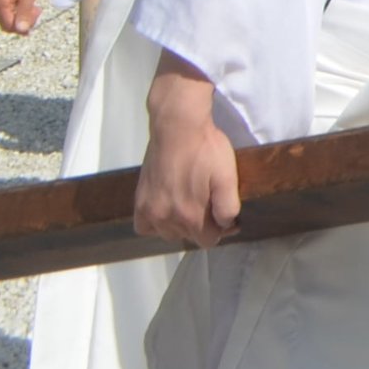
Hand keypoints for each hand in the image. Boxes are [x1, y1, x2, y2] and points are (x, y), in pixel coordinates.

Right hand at [0, 0, 47, 36]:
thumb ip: (24, 12)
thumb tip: (21, 30)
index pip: (8, 25)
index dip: (22, 28)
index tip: (36, 20)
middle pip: (7, 22)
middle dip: (23, 22)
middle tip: (38, 12)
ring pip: (10, 15)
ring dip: (23, 15)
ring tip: (36, 8)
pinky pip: (10, 7)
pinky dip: (20, 8)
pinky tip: (30, 3)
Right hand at [133, 60, 239, 248]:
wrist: (177, 128)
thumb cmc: (205, 148)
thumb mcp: (228, 177)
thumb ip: (228, 208)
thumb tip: (226, 225)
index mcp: (190, 216)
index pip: (208, 241)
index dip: (221, 229)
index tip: (225, 216)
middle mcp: (166, 218)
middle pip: (188, 236)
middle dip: (202, 225)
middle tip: (210, 203)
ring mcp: (150, 210)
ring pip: (168, 233)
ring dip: (180, 224)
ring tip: (191, 202)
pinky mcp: (139, 201)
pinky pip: (145, 227)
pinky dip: (155, 223)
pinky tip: (167, 209)